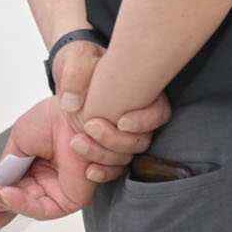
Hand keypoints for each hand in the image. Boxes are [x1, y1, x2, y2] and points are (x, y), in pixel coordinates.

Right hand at [0, 96, 102, 231]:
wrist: (76, 111)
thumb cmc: (55, 118)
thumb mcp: (19, 141)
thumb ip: (6, 167)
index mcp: (36, 166)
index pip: (10, 189)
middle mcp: (48, 180)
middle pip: (14, 201)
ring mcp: (58, 190)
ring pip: (24, 207)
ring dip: (0, 202)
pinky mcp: (71, 199)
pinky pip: (41, 209)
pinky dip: (20, 204)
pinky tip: (5, 193)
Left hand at [50, 39, 171, 168]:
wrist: (71, 76)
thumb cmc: (81, 62)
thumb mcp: (76, 60)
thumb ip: (75, 77)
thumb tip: (73, 103)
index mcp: (144, 92)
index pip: (160, 113)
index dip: (145, 120)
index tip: (122, 121)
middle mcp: (138, 116)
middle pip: (142, 140)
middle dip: (116, 139)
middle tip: (90, 126)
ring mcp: (125, 135)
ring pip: (127, 155)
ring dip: (104, 154)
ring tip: (77, 142)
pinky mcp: (110, 148)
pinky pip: (114, 167)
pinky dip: (103, 171)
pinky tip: (88, 170)